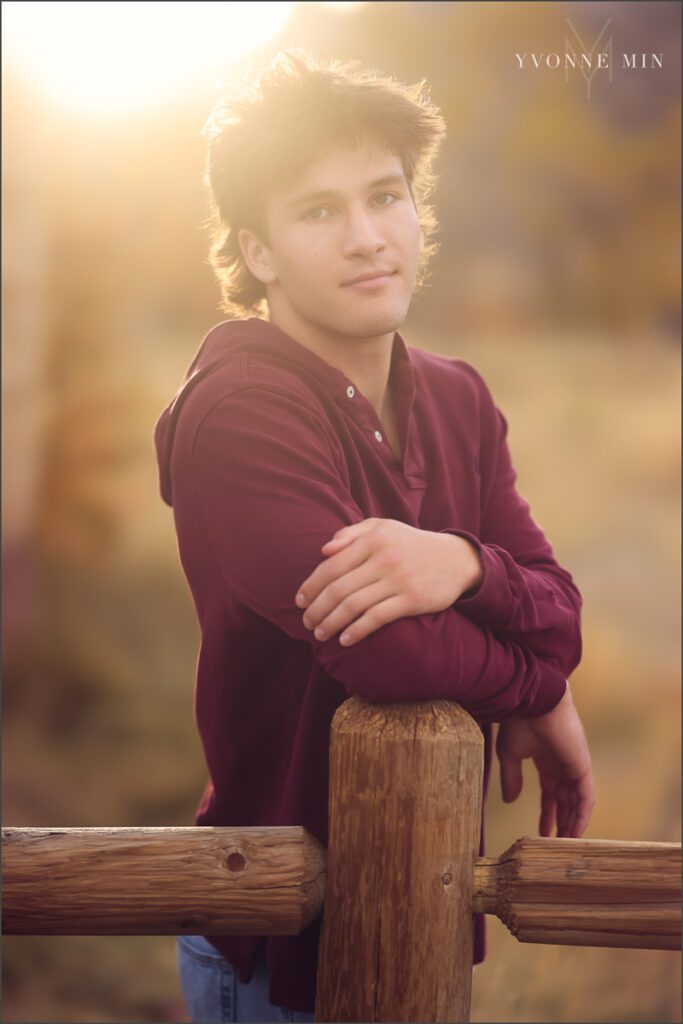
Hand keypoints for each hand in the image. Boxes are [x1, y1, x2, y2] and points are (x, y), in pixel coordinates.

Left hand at [294, 517, 483, 645]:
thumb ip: (352, 533)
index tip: (299, 601)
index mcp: (373, 539)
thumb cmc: (412, 544)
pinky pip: (377, 618)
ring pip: (354, 605)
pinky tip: (345, 640)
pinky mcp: (412, 600)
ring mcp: (398, 580)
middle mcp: (384, 558)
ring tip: (320, 634)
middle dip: (317, 608)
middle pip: (338, 588)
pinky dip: (357, 631)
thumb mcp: (384, 527)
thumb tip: (324, 549)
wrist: (456, 559)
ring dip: (332, 622)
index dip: (311, 585)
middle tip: (306, 622)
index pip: (331, 565)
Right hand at [495, 684, 594, 837]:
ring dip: (572, 823)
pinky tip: (574, 832)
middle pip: (565, 799)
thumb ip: (511, 778)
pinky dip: (582, 816)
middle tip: (555, 844)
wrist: (534, 701)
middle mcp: (562, 763)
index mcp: (545, 758)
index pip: (550, 791)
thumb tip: (510, 801)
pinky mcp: (582, 767)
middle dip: (560, 821)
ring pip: (576, 801)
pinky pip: (586, 798)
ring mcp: (574, 765)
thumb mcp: (509, 754)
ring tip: (564, 844)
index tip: (541, 832)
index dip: (547, 811)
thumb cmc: (519, 721)